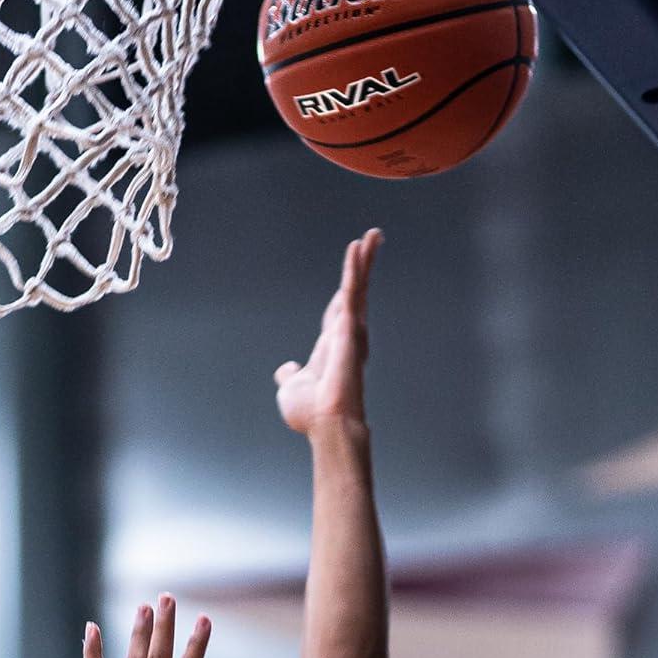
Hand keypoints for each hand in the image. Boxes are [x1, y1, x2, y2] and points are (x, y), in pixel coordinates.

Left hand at [274, 228, 382, 436]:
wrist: (324, 423)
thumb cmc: (311, 413)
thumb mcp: (292, 389)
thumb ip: (290, 376)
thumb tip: (285, 370)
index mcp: (331, 346)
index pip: (340, 310)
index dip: (346, 289)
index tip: (354, 271)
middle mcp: (344, 335)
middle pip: (354, 292)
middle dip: (363, 266)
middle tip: (372, 239)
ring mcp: (350, 330)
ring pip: (357, 287)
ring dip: (363, 260)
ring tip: (372, 234)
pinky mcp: (350, 327)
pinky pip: (353, 291)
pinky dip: (354, 268)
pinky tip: (357, 247)